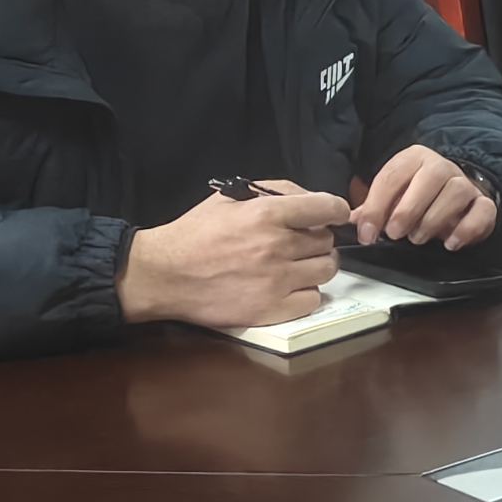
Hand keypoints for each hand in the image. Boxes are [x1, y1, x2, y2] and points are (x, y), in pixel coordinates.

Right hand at [120, 179, 346, 327]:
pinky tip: (288, 287)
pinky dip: (305, 293)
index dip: (336, 209)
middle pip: (327, 241)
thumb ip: (272, 191)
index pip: (327, 207)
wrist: (165, 275)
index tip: (334, 214)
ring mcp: (276, 281)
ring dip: (315, 265)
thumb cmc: (195, 234)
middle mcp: (276, 246)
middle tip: (300, 242)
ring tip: (295, 265)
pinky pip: (313, 300)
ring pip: (326, 270)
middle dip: (318, 239)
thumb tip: (310, 198)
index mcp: (266, 214)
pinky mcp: (271, 310)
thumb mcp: (229, 198)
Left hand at [349, 144, 498, 248]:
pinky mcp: (483, 202)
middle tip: (395, 233)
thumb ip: (373, 209)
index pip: (393, 176)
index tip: (367, 233)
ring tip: (419, 237)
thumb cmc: (417, 196)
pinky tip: (450, 242)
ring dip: (434, 220)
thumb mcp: (392, 198)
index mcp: (413, 159)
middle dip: (408, 210)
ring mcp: (465, 183)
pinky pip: (482, 211)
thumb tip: (352, 221)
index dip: (376, 207)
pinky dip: (466, 229)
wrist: (454, 193)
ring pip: (456, 193)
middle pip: (430, 178)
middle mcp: (441, 166)